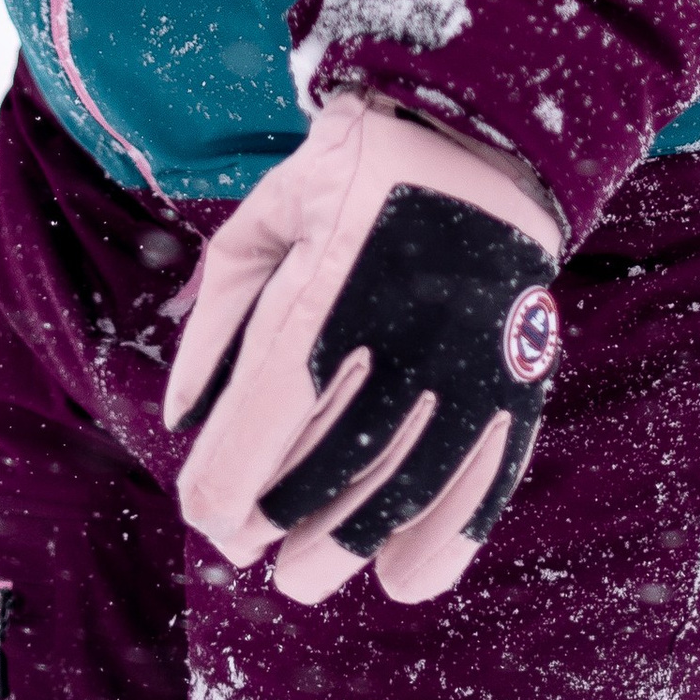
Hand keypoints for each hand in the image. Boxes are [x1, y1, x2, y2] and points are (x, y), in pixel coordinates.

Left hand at [164, 95, 564, 603]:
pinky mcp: (516, 373)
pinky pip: (483, 480)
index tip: (210, 517)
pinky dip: (443, 541)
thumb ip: (219, 315)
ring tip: (306, 575)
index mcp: (321, 293)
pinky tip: (402, 577)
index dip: (221, 496)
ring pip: (397, 492)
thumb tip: (183, 419)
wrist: (482, 122)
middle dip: (274, 525)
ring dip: (345, 548)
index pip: (257, 434)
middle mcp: (397, 336)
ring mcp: (465, 360)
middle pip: (321, 476)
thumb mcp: (267, 214)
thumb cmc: (356, 167)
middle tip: (253, 546)